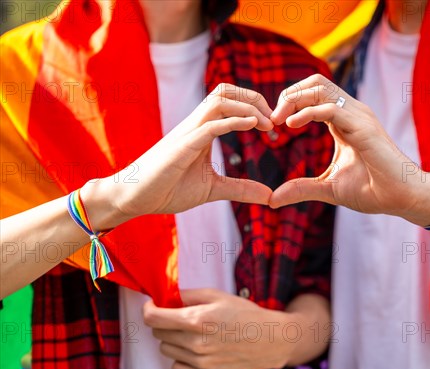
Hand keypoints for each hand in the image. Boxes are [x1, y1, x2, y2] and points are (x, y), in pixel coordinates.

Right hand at [84, 84, 274, 230]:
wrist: (134, 197)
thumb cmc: (168, 190)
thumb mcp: (213, 189)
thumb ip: (240, 189)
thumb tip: (269, 196)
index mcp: (202, 129)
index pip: (229, 100)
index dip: (254, 105)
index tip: (272, 125)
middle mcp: (195, 124)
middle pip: (225, 90)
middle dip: (254, 98)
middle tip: (274, 120)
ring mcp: (188, 132)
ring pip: (219, 101)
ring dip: (248, 107)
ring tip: (267, 124)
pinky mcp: (182, 146)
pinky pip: (210, 125)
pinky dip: (233, 121)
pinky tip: (253, 125)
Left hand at [143, 288, 295, 368]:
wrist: (271, 339)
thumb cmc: (245, 314)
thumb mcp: (217, 295)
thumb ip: (188, 294)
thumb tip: (165, 296)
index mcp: (197, 320)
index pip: (153, 319)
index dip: (148, 309)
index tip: (152, 306)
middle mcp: (196, 344)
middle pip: (158, 334)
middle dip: (165, 323)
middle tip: (181, 318)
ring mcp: (201, 363)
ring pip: (166, 351)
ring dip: (173, 340)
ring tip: (194, 334)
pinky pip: (178, 367)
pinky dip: (183, 358)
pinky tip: (199, 349)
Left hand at [269, 74, 429, 226]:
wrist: (403, 198)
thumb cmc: (373, 190)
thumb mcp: (328, 188)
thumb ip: (301, 188)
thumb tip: (273, 199)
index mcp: (344, 121)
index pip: (314, 94)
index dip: (291, 102)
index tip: (274, 124)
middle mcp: (352, 112)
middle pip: (315, 82)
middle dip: (289, 94)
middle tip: (273, 118)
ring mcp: (359, 116)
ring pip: (321, 87)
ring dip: (295, 98)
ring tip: (279, 119)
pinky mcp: (363, 127)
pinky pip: (332, 108)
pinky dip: (308, 112)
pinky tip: (292, 124)